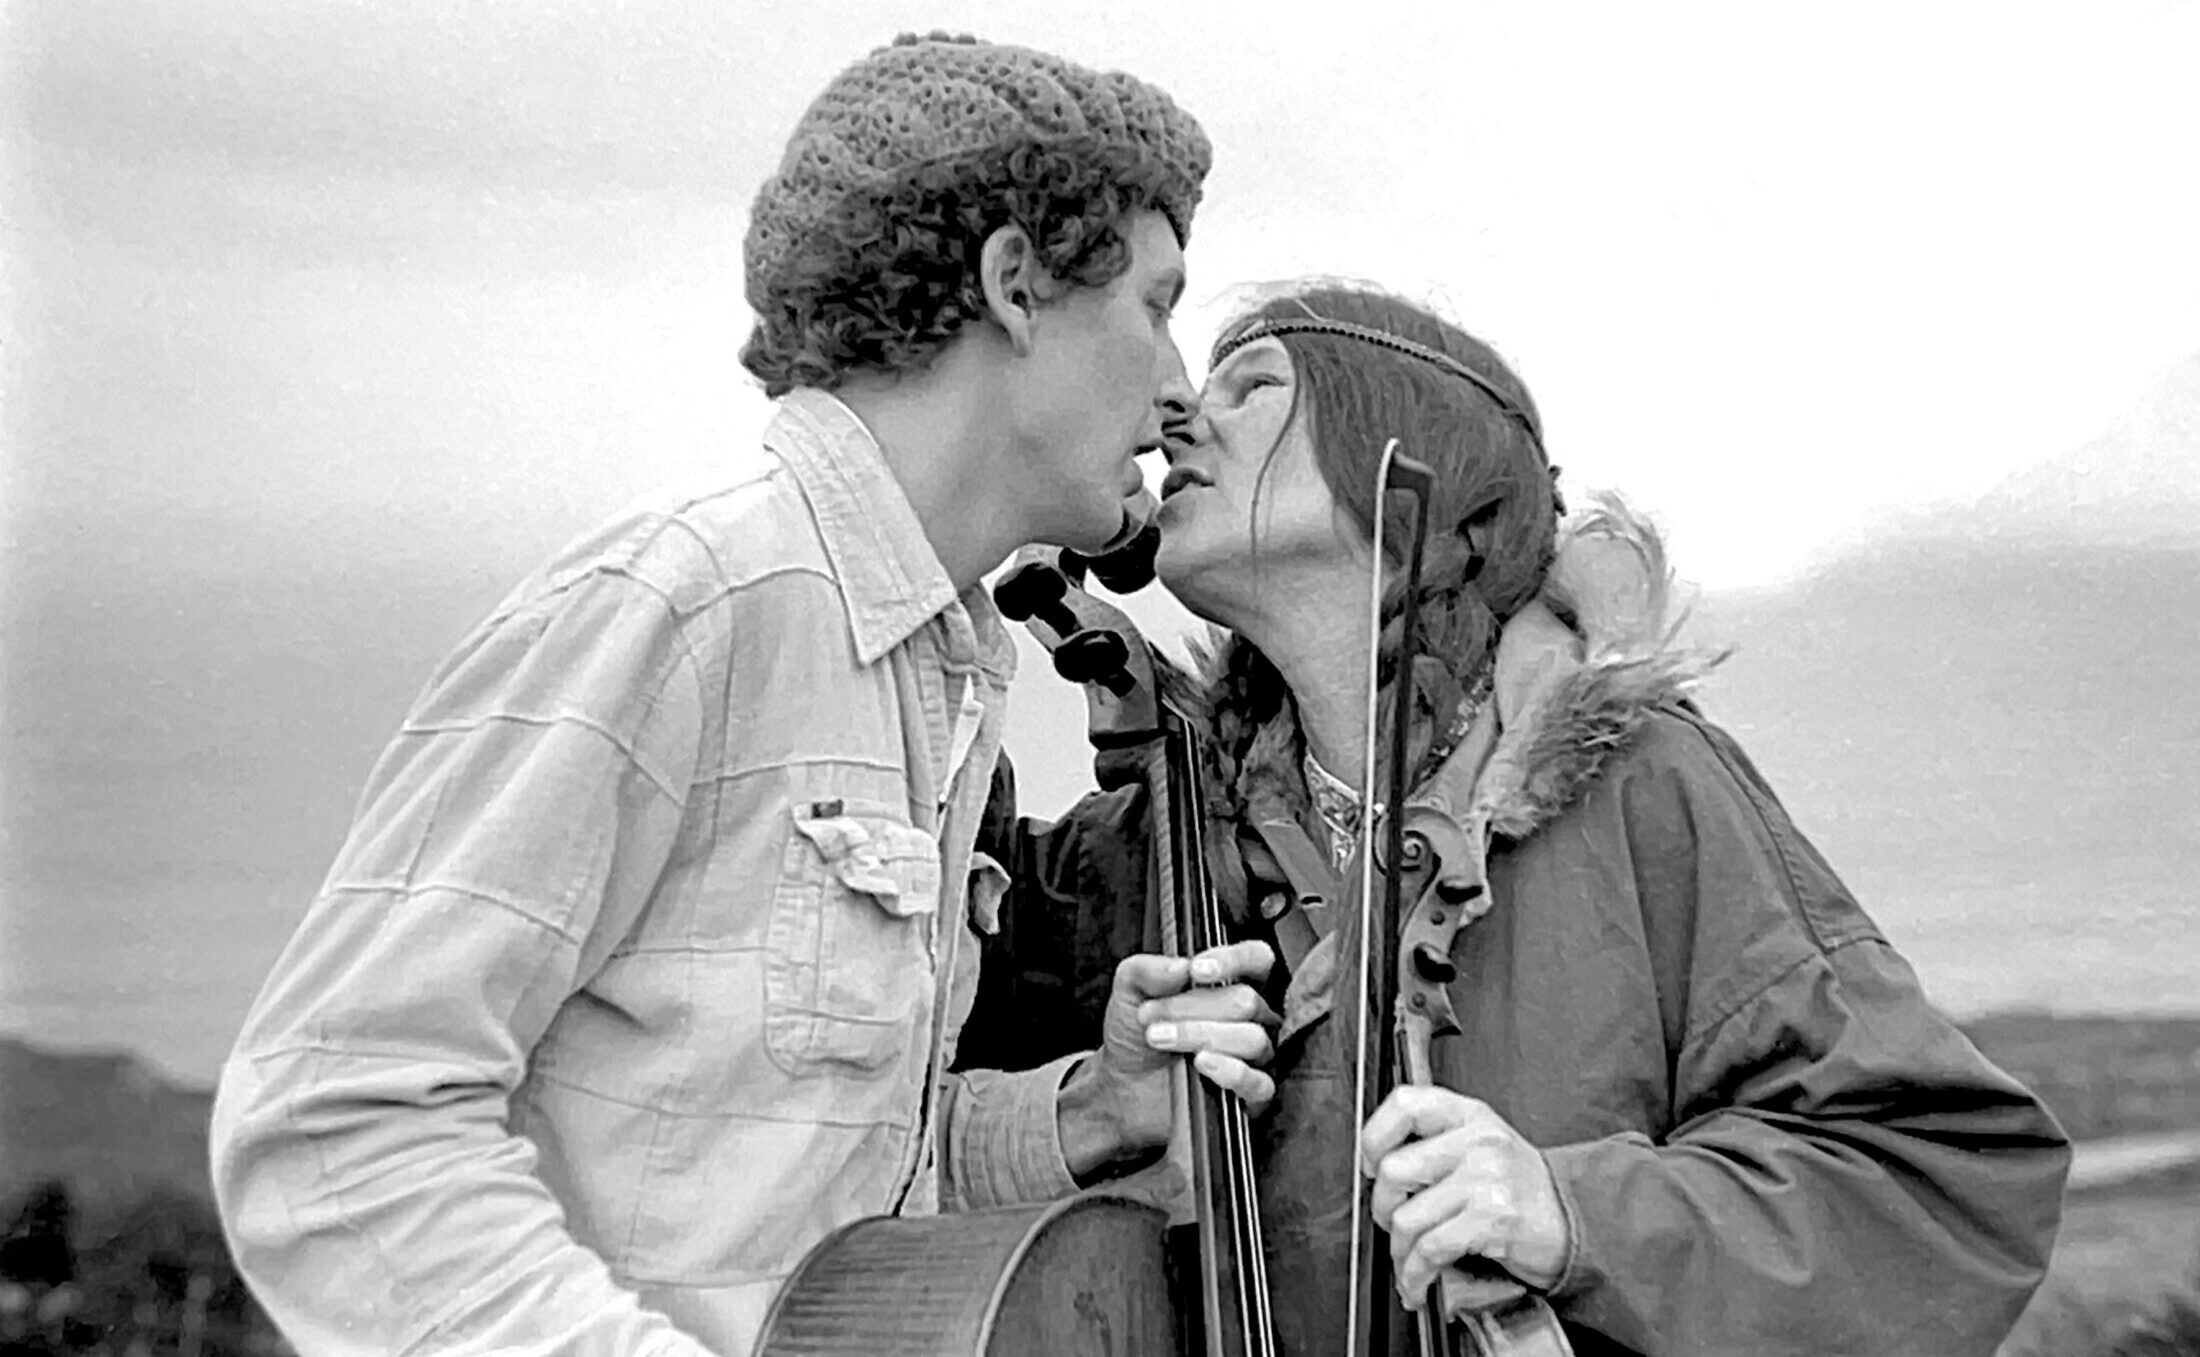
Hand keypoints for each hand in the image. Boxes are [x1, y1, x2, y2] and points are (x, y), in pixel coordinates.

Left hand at [1057, 940, 1277, 1179]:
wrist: (1123, 1084)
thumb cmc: (1136, 1033)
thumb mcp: (1130, 990)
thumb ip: (1148, 969)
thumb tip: (1180, 966)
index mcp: (1231, 983)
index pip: (1257, 959)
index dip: (1234, 961)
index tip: (1196, 971)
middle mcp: (1250, 1018)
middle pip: (1247, 1001)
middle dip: (1192, 1006)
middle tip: (1149, 1015)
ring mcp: (1253, 1057)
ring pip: (1252, 1038)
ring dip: (1199, 1036)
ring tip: (1158, 1039)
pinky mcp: (1249, 1094)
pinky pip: (1259, 1083)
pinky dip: (1230, 1070)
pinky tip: (1201, 1063)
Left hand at [1360, 1086, 1569, 1299]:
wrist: (1577, 1222)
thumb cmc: (1523, 1189)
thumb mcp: (1484, 1146)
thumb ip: (1438, 1145)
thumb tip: (1379, 1170)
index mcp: (1470, 1116)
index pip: (1405, 1104)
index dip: (1375, 1136)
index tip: (1370, 1163)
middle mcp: (1477, 1140)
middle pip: (1394, 1170)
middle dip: (1382, 1209)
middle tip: (1392, 1225)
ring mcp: (1486, 1177)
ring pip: (1407, 1217)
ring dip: (1399, 1253)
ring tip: (1408, 1264)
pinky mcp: (1491, 1218)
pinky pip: (1430, 1249)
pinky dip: (1416, 1275)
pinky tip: (1420, 1283)